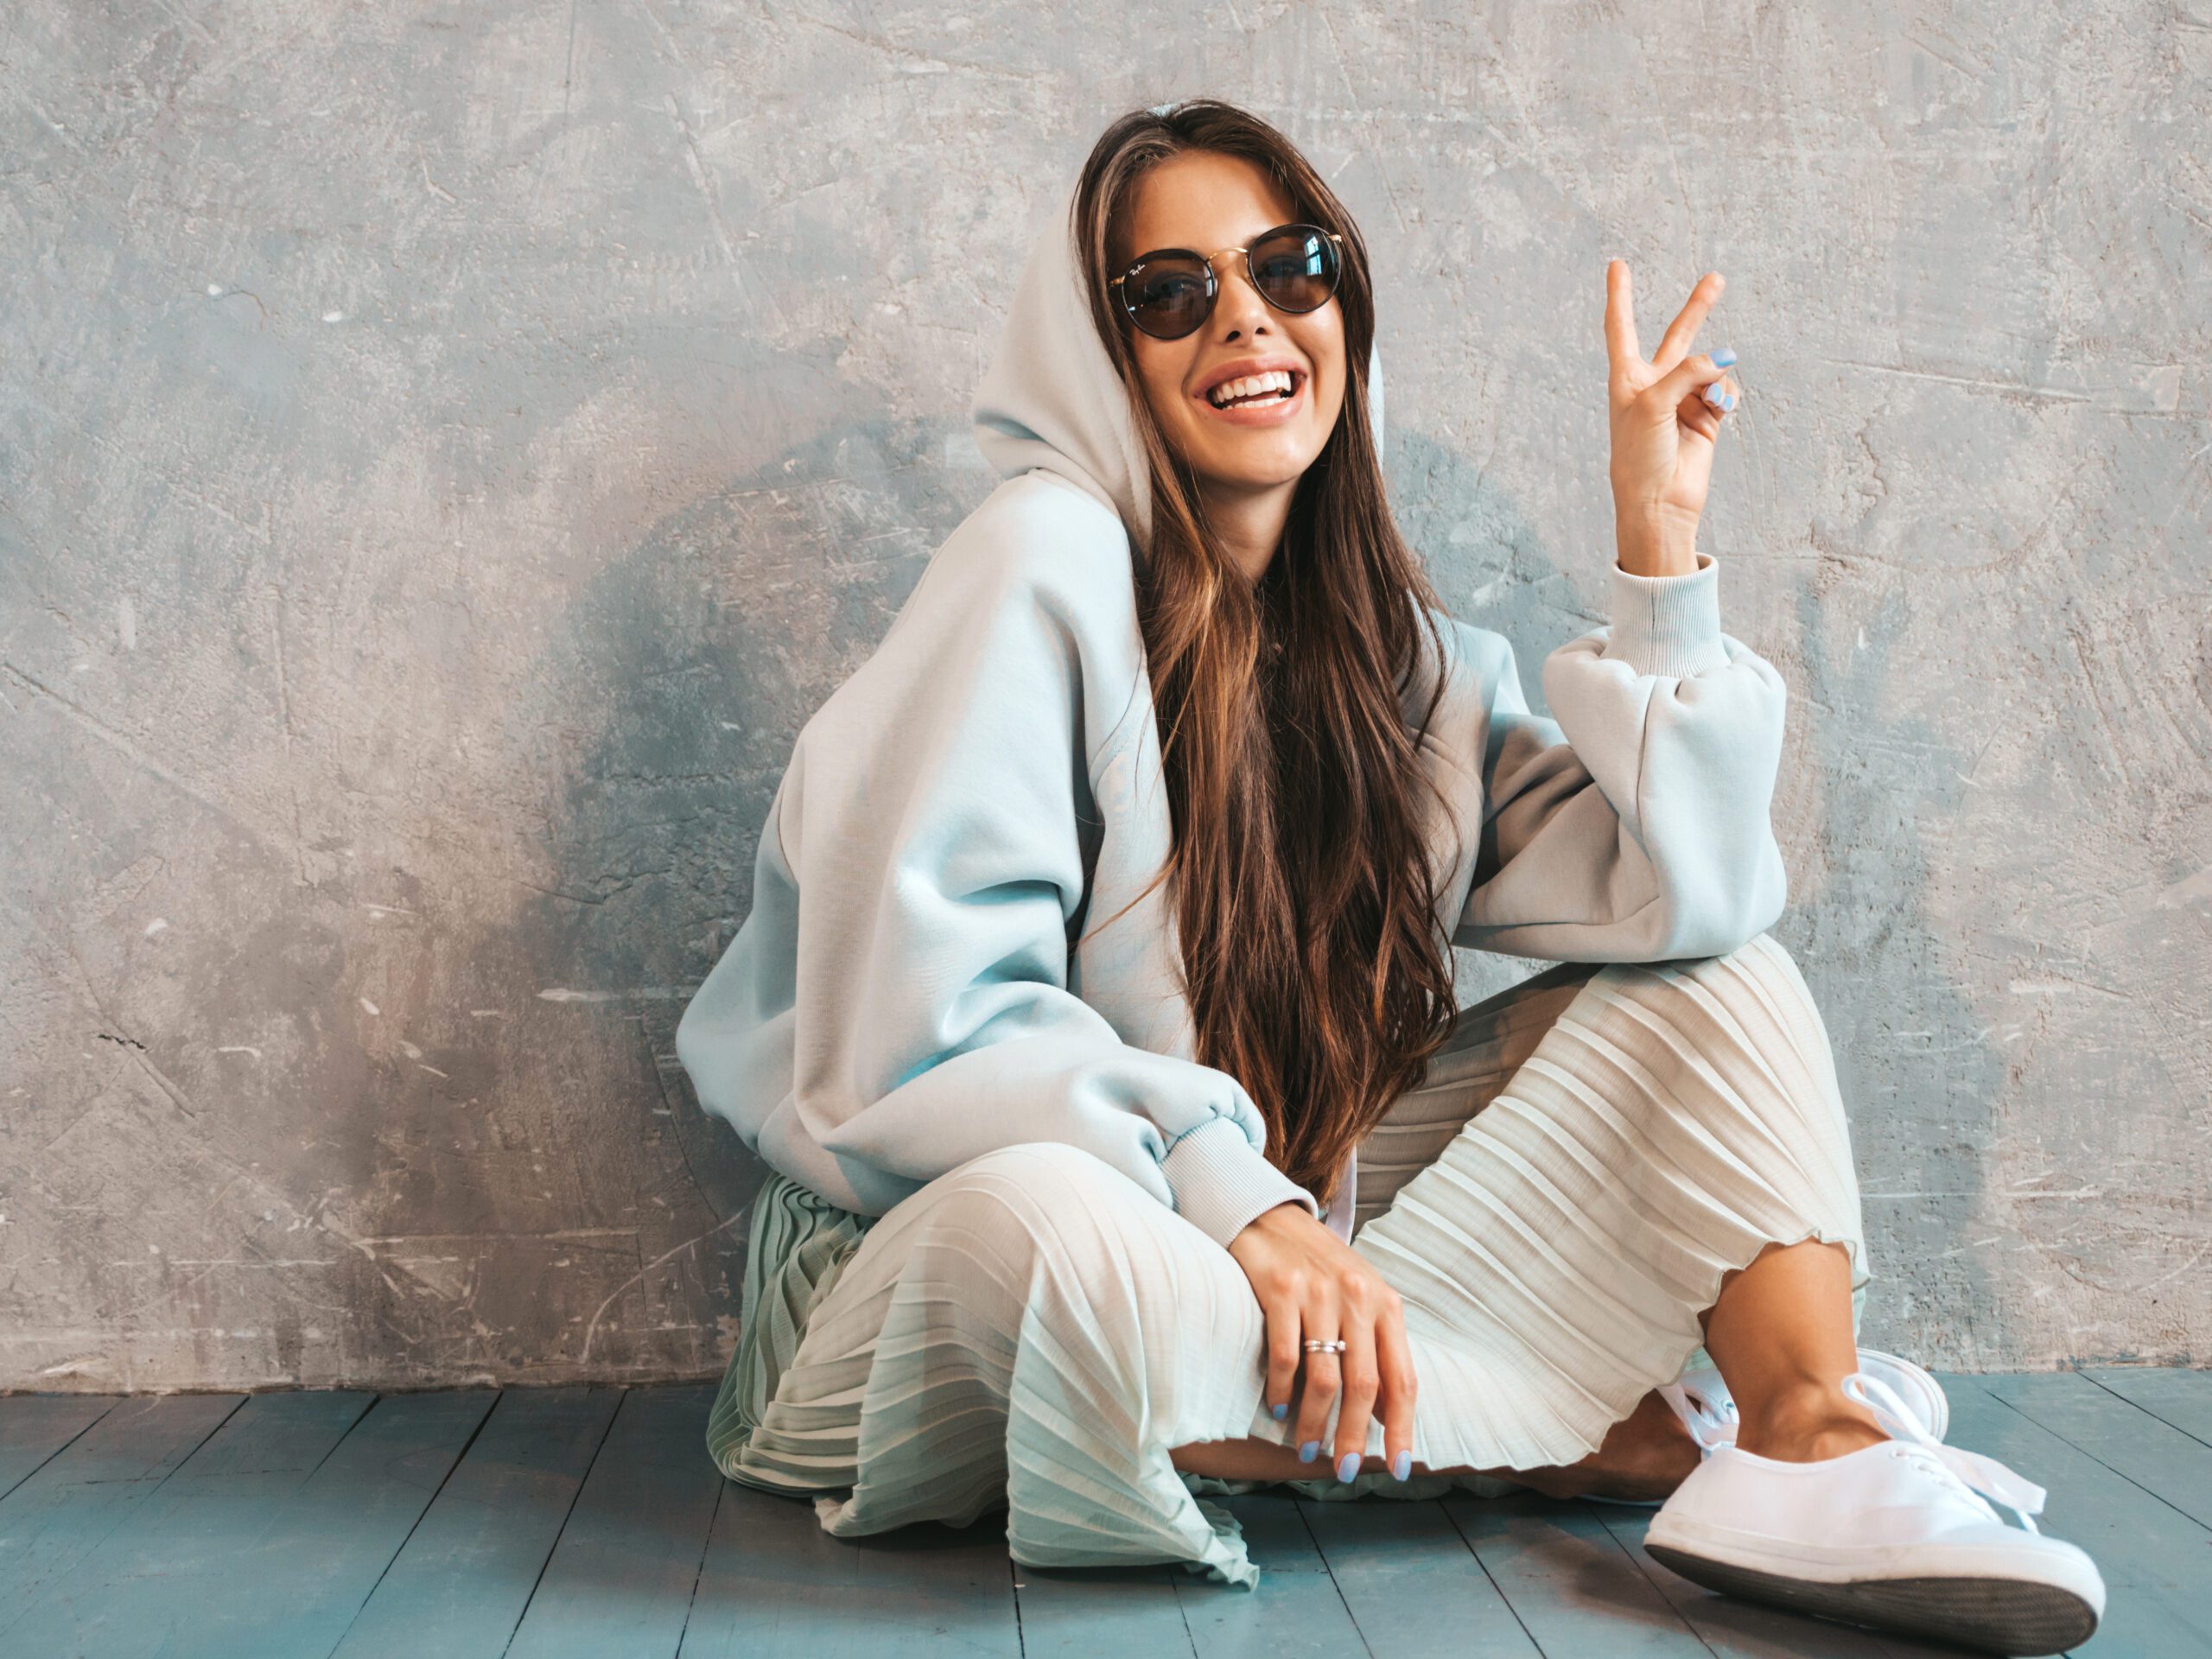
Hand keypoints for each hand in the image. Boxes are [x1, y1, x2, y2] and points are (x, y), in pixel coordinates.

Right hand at [1226, 1200, 1415, 1482]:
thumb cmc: (1320, 1268)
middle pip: (1364, 1384)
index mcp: (1386, 1306)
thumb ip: (1375, 1351)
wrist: (1272, 1217)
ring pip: (1325, 1376)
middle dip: (1354, 1436)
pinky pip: (1286, 1355)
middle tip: (1343, 1470)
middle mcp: (1358, 1298)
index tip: (1397, 1467)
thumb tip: (1384, 1416)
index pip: (1402, 1379)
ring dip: (1315, 1421)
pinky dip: (1282, 1389)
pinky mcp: (1282, 1289)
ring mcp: (1320, 1293)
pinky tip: (1277, 1407)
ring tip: (1308, 1447)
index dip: (1402, 1428)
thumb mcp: (1359, 1301)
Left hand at [1604, 260, 1739, 574]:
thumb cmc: (1640, 456)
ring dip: (1714, 378)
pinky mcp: (1707, 417)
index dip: (1621, 296)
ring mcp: (1683, 400)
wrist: (1659, 503)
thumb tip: (1724, 359)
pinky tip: (1720, 409)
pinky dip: (1726, 396)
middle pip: (1678, 336)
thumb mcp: (1654, 405)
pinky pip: (1725, 391)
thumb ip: (1687, 372)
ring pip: (1711, 368)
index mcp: (1627, 379)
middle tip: (1716, 279)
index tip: (1618, 264)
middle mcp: (1655, 385)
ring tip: (1707, 403)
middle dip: (1697, 309)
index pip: (1622, 327)